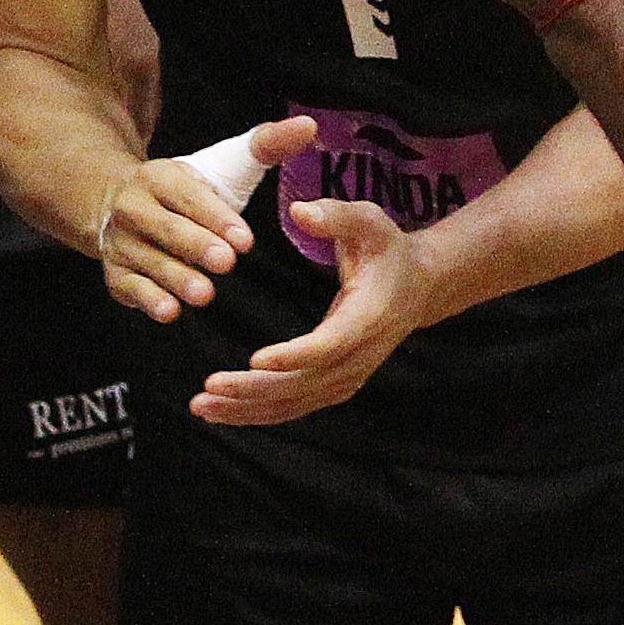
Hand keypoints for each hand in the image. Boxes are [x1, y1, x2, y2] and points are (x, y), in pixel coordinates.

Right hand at [103, 116, 312, 322]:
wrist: (118, 206)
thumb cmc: (186, 192)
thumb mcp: (222, 164)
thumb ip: (266, 146)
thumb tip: (308, 126)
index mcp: (160, 177)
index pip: (189, 196)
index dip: (216, 216)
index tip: (245, 239)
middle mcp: (134, 207)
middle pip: (168, 228)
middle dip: (197, 245)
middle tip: (227, 262)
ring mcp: (121, 242)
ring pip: (149, 261)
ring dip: (176, 278)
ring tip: (204, 294)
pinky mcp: (116, 273)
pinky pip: (131, 288)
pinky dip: (148, 300)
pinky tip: (169, 311)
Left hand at [192, 198, 438, 424]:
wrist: (420, 286)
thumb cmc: (387, 249)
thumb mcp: (369, 221)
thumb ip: (335, 215)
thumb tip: (299, 211)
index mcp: (368, 316)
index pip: (330, 344)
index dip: (294, 355)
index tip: (256, 359)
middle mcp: (360, 355)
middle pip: (304, 383)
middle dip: (253, 389)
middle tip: (207, 389)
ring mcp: (349, 375)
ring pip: (296, 403)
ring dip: (248, 409)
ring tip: (203, 406)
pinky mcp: (337, 384)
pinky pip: (296, 406)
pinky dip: (259, 413)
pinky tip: (223, 412)